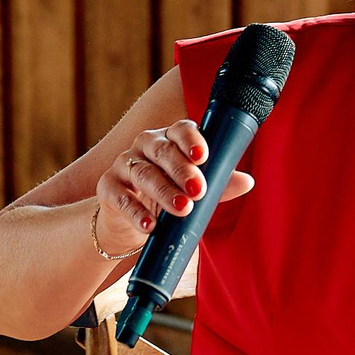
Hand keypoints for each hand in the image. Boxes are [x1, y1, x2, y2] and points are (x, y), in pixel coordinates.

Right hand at [91, 120, 256, 257]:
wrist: (133, 222)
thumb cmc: (169, 198)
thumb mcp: (195, 191)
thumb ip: (219, 184)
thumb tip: (247, 181)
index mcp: (170, 139)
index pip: (181, 130)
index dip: (191, 140)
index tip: (203, 156)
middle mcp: (145, 146)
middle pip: (162, 151)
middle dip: (181, 170)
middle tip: (198, 190)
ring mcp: (124, 164)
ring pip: (143, 173)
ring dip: (163, 192)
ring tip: (181, 209)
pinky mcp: (107, 187)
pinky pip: (121, 197)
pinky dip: (135, 212)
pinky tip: (149, 225)